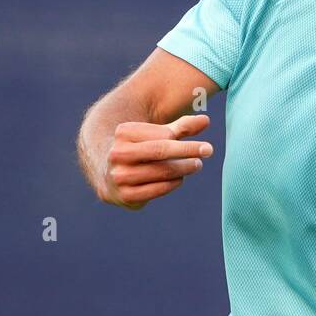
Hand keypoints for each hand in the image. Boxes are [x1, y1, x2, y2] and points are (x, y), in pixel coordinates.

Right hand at [96, 113, 213, 208]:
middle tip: (208, 152)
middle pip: (161, 151)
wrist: (107, 173)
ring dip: (184, 169)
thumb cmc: (141, 148)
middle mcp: (118, 154)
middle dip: (188, 152)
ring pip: (162, 172)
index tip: (206, 147)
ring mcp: (120, 176)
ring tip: (196, 165)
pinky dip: (173, 183)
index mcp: (124, 133)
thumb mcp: (157, 134)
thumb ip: (182, 127)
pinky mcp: (125, 196)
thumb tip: (206, 120)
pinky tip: (179, 178)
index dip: (187, 142)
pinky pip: (158, 190)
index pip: (163, 136)